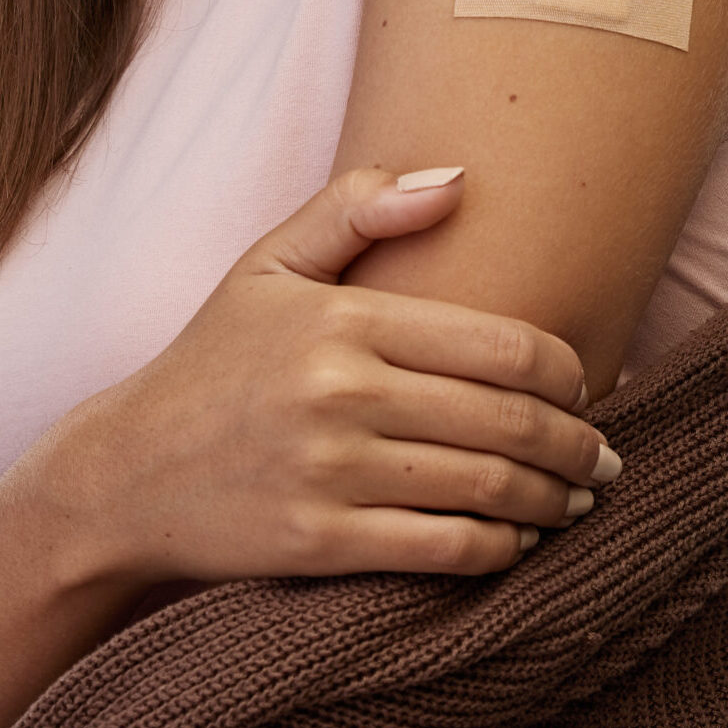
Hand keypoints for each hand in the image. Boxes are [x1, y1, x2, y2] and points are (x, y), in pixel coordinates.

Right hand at [53, 166, 617, 590]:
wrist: (123, 473)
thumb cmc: (212, 362)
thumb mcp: (268, 264)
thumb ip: (357, 207)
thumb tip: (458, 177)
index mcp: (343, 319)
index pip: (503, 344)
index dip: (569, 373)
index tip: (587, 390)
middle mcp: (341, 393)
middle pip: (508, 420)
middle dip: (576, 446)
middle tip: (603, 460)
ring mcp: (330, 473)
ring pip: (487, 489)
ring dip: (551, 501)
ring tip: (574, 501)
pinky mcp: (319, 544)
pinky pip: (443, 550)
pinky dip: (500, 550)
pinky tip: (517, 541)